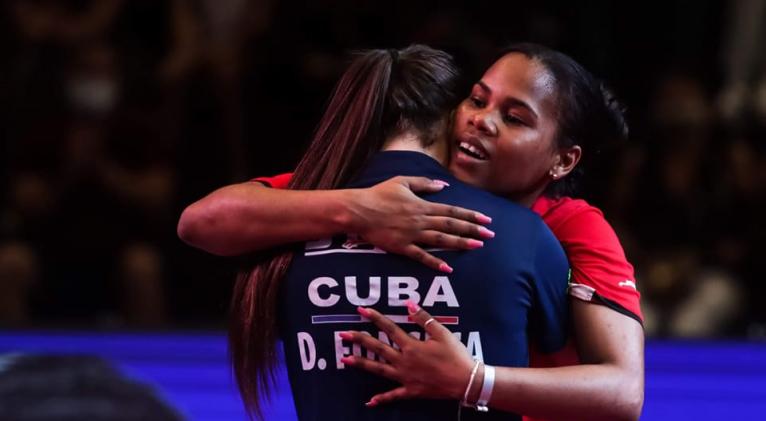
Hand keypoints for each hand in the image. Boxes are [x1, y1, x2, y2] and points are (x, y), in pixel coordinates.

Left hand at [340, 302, 474, 405]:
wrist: (465, 381)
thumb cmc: (455, 355)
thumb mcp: (442, 333)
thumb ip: (424, 318)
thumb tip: (409, 304)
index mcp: (411, 345)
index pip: (388, 328)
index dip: (374, 318)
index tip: (361, 310)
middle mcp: (404, 361)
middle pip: (377, 348)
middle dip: (359, 340)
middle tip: (343, 334)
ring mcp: (405, 377)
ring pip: (379, 369)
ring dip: (362, 364)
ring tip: (345, 359)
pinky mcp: (411, 390)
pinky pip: (394, 395)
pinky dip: (382, 399)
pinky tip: (369, 402)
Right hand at [346, 176, 493, 272]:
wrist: (359, 210)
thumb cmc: (378, 194)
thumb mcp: (402, 181)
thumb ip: (424, 184)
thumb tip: (443, 186)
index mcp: (422, 205)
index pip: (452, 210)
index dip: (471, 215)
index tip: (486, 219)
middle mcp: (420, 220)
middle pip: (451, 225)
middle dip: (472, 230)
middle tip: (490, 235)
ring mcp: (412, 234)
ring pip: (441, 240)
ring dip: (461, 243)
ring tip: (477, 246)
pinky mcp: (401, 247)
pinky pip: (421, 256)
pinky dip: (435, 262)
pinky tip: (448, 268)